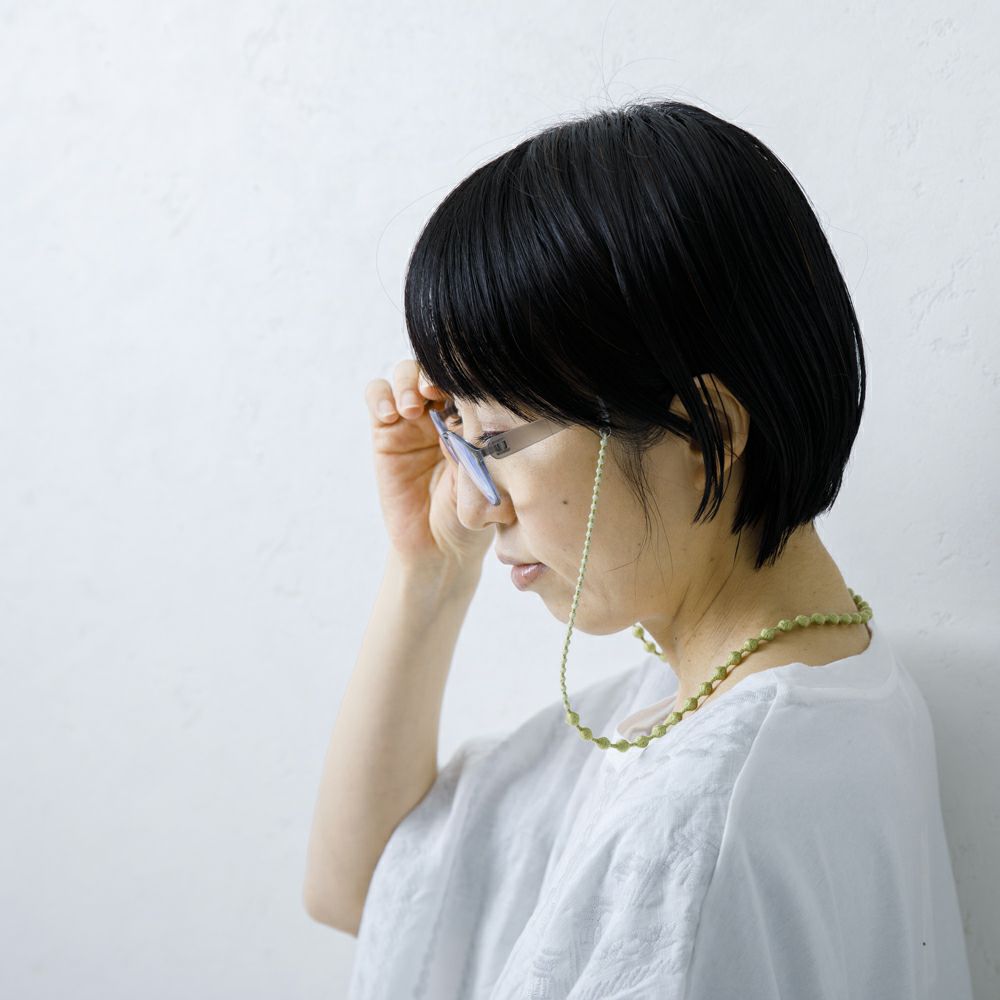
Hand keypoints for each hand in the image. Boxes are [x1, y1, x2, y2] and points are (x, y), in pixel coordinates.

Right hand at [364, 359, 494, 582]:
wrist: (440, 546)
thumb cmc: (472, 514)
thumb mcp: (483, 479)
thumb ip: (480, 449)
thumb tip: (481, 419)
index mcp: (476, 415)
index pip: (469, 377)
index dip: (466, 373)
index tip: (466, 387)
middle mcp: (445, 410)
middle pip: (437, 366)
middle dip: (435, 371)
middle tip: (435, 394)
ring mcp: (414, 418)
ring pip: (407, 373)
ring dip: (408, 381)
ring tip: (412, 408)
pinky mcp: (385, 430)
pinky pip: (377, 396)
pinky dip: (380, 396)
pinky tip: (390, 415)